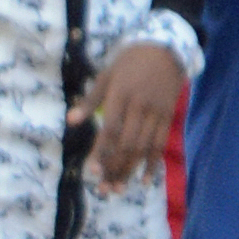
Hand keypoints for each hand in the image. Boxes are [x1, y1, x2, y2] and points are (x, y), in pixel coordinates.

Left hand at [86, 43, 189, 190]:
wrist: (166, 48)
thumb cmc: (129, 62)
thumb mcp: (106, 75)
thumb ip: (90, 101)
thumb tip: (70, 121)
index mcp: (121, 95)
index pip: (110, 129)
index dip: (101, 151)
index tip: (92, 171)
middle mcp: (140, 106)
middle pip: (127, 144)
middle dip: (114, 168)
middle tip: (104, 190)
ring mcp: (156, 112)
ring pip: (143, 148)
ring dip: (130, 171)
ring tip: (119, 190)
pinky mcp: (168, 116)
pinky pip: (161, 144)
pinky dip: (153, 164)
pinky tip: (145, 181)